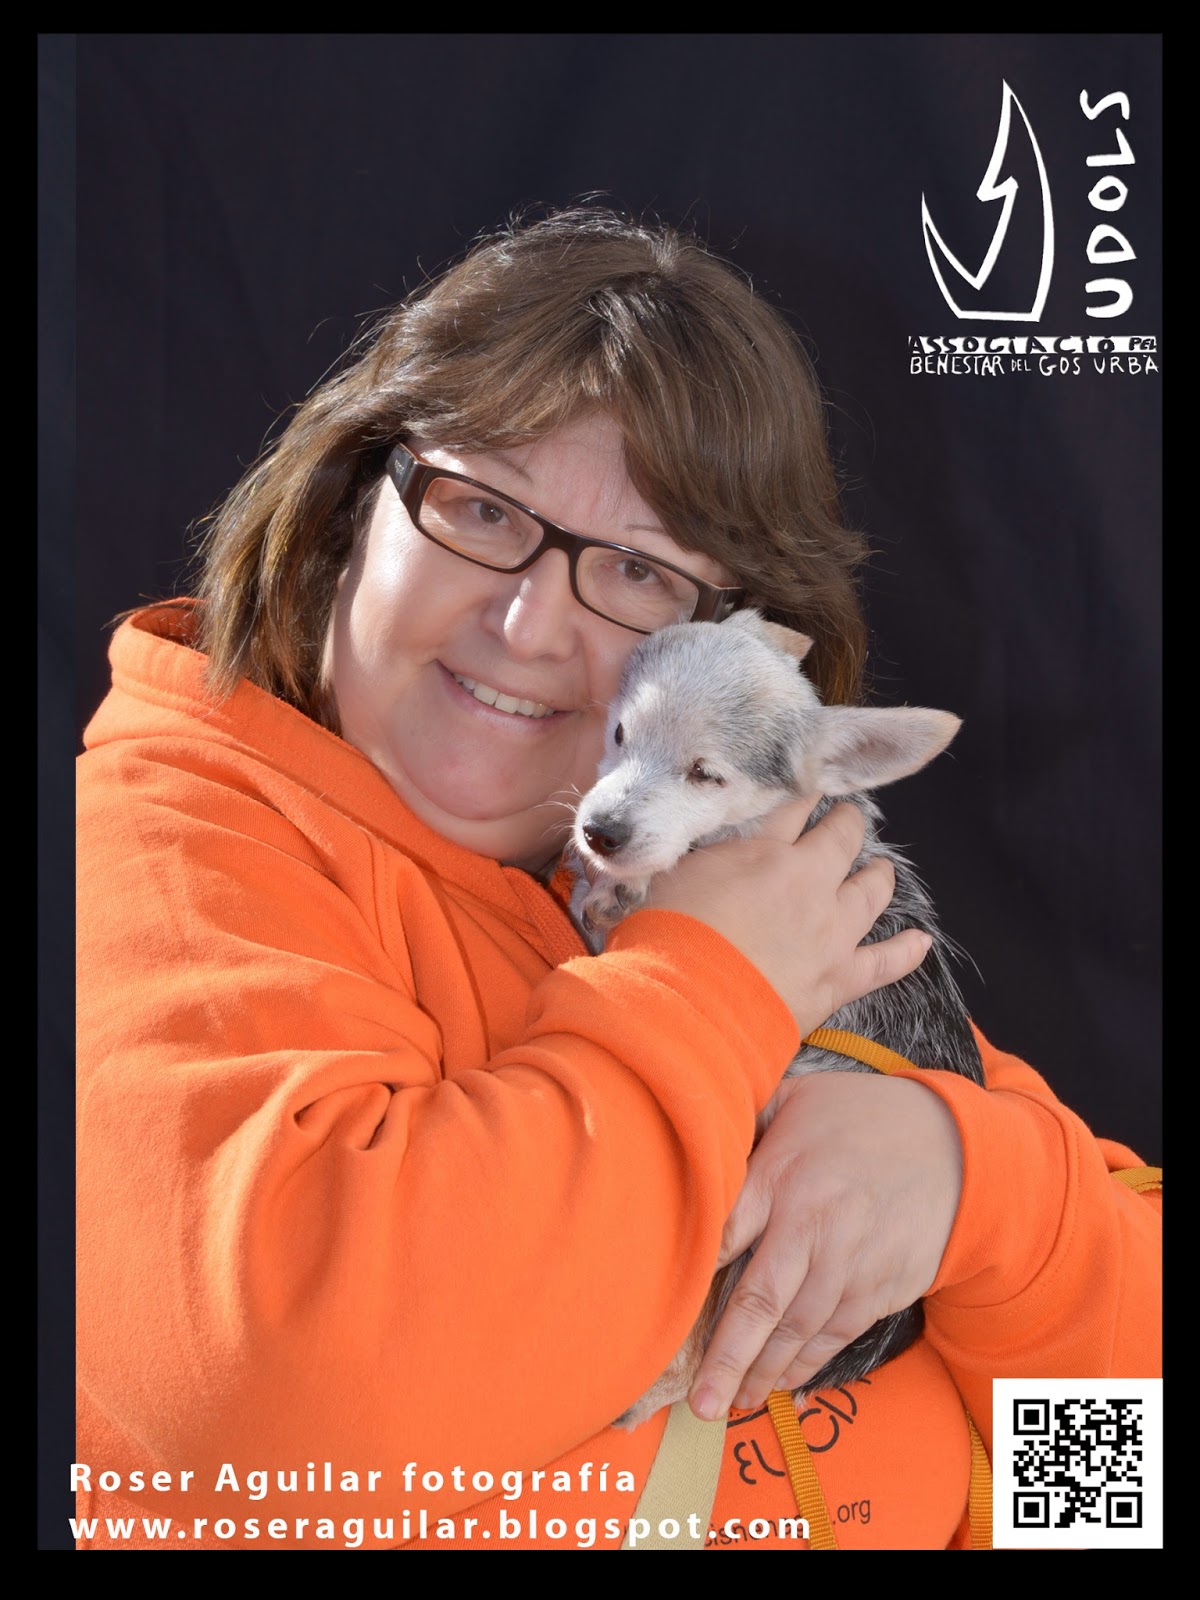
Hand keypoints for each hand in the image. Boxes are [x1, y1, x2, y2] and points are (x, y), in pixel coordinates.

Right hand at [642, 797, 932, 1039]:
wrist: (689, 1006)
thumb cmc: (666, 940)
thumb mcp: (673, 879)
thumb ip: (702, 859)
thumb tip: (706, 850)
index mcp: (763, 852)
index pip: (792, 808)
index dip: (803, 792)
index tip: (809, 784)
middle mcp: (807, 883)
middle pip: (841, 839)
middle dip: (847, 824)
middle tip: (847, 820)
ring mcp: (831, 930)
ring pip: (871, 892)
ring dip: (877, 876)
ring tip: (880, 869)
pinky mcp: (841, 977)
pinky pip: (886, 962)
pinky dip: (906, 950)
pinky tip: (921, 941)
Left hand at [688, 1069, 963, 1419]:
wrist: (954, 1149)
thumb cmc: (859, 1117)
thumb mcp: (796, 1098)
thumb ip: (745, 1121)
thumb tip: (692, 1129)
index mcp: (781, 1176)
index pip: (726, 1231)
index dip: (692, 1274)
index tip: (662, 1312)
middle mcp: (814, 1226)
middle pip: (761, 1301)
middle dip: (727, 1356)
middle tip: (700, 1403)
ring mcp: (850, 1263)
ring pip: (798, 1330)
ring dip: (763, 1371)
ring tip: (730, 1402)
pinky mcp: (880, 1288)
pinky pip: (835, 1335)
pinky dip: (806, 1364)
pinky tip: (779, 1383)